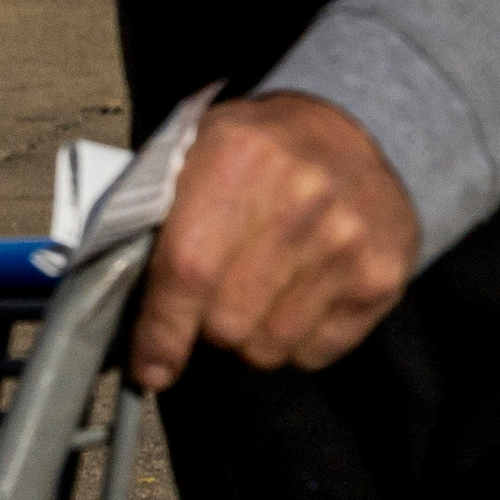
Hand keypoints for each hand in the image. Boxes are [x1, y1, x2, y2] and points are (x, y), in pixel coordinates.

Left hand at [126, 93, 418, 390]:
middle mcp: (301, 198)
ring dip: (248, 339)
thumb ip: (150, 219)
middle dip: (205, 329)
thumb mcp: (190, 155)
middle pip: (228, 322)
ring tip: (251, 297)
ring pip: (270, 347)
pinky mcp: (382, 276)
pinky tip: (293, 297)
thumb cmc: (250, 155)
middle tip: (207, 304)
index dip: (162, 331)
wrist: (349, 131)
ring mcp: (348, 239)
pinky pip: (315, 352)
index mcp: (236, 157)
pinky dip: (293, 342)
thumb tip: (116, 305)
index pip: (187, 270)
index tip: (148, 368)